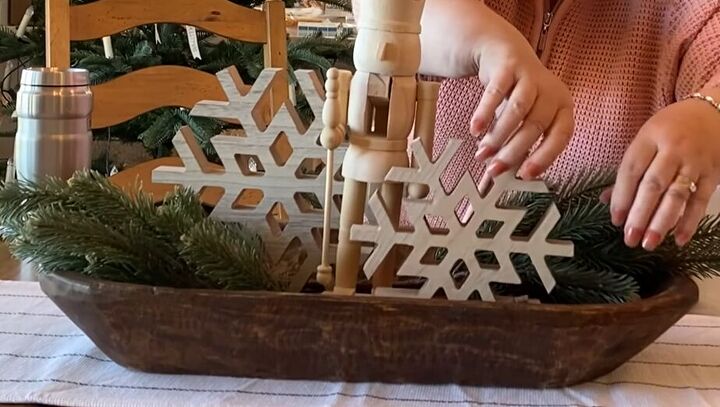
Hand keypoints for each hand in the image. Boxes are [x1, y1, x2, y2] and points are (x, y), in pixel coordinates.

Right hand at [470, 13, 574, 188]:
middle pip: (535, 126)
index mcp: (562, 107)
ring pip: (518, 111)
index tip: (525, 175)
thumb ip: (516, 145)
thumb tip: (504, 176)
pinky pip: (497, 92)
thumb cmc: (514, 93)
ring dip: (499, 135)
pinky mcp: (508, 65)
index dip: (544, 157)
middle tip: (494, 169)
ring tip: (482, 151)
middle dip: (512, 152)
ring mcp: (530, 76)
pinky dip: (485, 113)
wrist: (499, 50)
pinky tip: (474, 130)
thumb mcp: (521, 120)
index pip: (560, 136)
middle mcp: (551, 91)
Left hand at [605, 90, 719, 250]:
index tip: (616, 219)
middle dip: (640, 214)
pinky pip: (700, 200)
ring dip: (662, 222)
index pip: (632, 170)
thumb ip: (629, 170)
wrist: (714, 112)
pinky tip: (679, 239)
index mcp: (650, 137)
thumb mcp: (646, 138)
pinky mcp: (713, 173)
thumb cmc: (672, 128)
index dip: (622, 197)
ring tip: (649, 242)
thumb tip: (606, 200)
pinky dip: (690, 221)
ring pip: (677, 195)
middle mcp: (673, 149)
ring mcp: (695, 162)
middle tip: (629, 237)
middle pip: (653, 185)